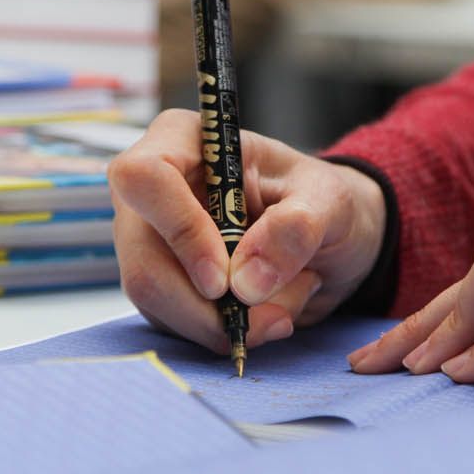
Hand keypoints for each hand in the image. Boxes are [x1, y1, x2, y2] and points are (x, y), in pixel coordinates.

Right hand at [109, 109, 386, 351]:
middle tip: (271, 320)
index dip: (180, 232)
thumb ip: (296, 229)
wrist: (326, 242)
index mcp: (184, 142)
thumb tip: (244, 282)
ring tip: (283, 310)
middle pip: (143, 260)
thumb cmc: (321, 202)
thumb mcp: (330, 203)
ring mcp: (150, 242)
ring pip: (156, 301)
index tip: (224, 280)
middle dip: (206, 306)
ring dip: (223, 323)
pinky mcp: (161, 285)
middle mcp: (152, 191)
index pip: (146, 179)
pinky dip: (223, 331)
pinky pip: (174, 323)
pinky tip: (264, 316)